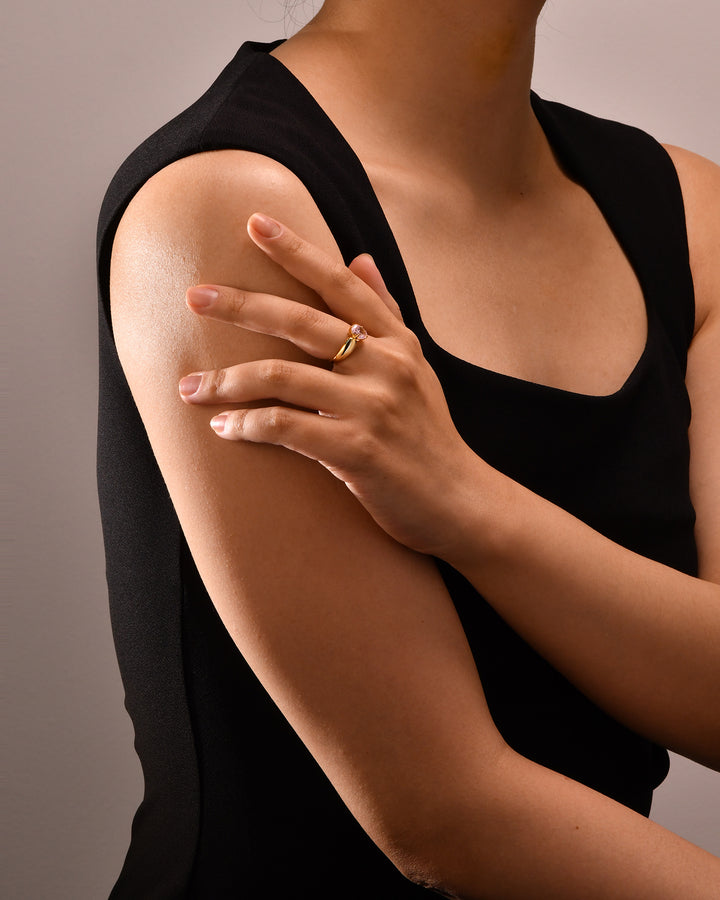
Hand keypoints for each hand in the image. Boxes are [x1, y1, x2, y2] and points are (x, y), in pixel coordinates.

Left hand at [179, 213, 481, 556]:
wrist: (459, 500)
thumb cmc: (427, 434)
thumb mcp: (415, 365)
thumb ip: (385, 311)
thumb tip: (361, 255)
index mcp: (397, 341)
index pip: (341, 283)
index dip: (297, 250)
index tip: (254, 221)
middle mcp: (386, 365)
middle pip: (299, 320)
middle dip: (240, 304)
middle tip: (193, 296)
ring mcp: (372, 407)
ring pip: (280, 377)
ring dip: (226, 381)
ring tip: (189, 387)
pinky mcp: (357, 451)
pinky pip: (285, 427)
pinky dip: (246, 425)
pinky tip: (224, 428)